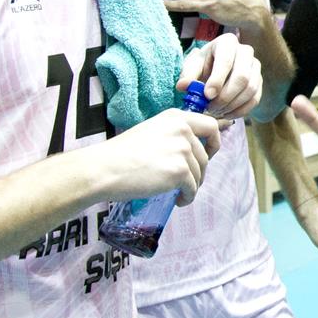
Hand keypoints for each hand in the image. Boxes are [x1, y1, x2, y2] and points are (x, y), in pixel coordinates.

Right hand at [92, 109, 220, 204]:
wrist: (104, 169)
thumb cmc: (121, 154)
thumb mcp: (151, 131)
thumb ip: (173, 134)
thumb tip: (192, 148)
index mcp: (176, 117)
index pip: (210, 125)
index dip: (213, 142)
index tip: (208, 154)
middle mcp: (183, 130)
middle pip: (205, 155)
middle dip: (199, 171)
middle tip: (187, 181)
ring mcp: (182, 150)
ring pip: (200, 173)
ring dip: (192, 185)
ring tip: (178, 192)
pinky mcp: (180, 171)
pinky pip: (193, 188)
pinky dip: (188, 197)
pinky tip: (178, 200)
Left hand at [178, 32, 261, 119]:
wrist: (215, 70)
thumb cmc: (203, 66)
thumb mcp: (192, 67)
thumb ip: (187, 75)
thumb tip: (184, 86)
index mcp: (227, 42)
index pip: (226, 61)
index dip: (217, 80)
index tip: (207, 95)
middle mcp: (246, 51)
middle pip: (242, 77)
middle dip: (226, 96)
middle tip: (210, 107)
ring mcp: (255, 67)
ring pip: (250, 90)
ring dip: (232, 105)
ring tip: (216, 111)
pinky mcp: (259, 81)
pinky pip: (255, 99)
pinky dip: (240, 110)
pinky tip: (226, 114)